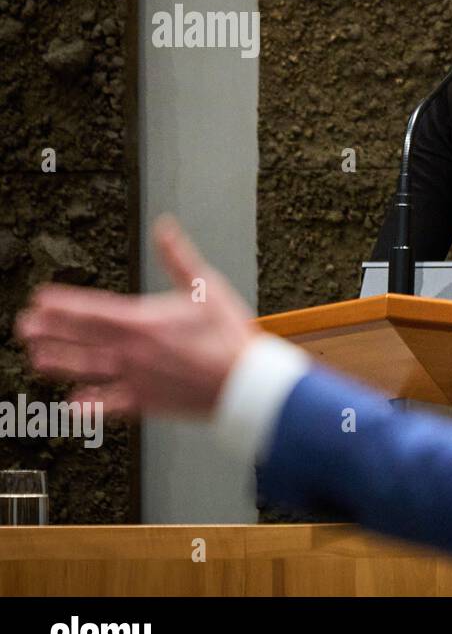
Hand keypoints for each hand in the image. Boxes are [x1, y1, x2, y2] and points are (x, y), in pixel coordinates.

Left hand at [15, 213, 259, 417]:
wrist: (245, 382)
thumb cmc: (229, 336)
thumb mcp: (206, 287)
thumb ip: (179, 257)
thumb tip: (164, 228)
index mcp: (142, 322)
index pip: (91, 310)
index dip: (62, 304)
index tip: (40, 299)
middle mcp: (132, 351)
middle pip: (81, 338)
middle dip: (50, 330)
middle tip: (25, 326)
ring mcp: (136, 378)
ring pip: (87, 369)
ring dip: (59, 362)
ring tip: (37, 358)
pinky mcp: (147, 401)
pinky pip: (110, 405)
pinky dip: (89, 405)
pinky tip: (72, 405)